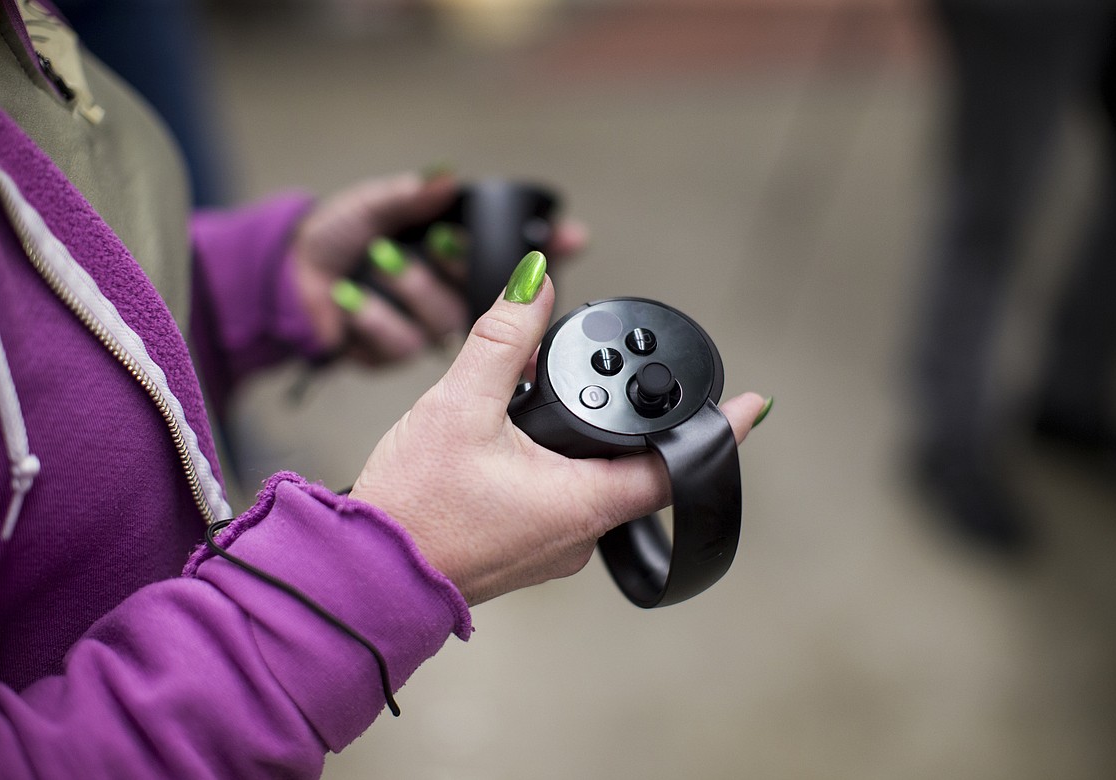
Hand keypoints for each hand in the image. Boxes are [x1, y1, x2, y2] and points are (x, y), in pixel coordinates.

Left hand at [290, 172, 588, 366]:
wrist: (280, 287)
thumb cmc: (325, 239)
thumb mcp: (368, 206)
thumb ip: (408, 195)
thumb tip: (447, 179)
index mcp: (446, 249)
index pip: (507, 250)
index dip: (544, 247)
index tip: (573, 237)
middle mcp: (444, 288)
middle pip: (481, 290)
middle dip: (454, 265)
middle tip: (437, 244)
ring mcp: (424, 325)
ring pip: (443, 317)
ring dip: (406, 286)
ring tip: (375, 263)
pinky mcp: (398, 354)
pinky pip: (404, 343)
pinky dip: (373, 317)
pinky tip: (348, 301)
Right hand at [349, 259, 765, 606]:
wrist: (362, 577)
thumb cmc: (412, 507)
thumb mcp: (458, 406)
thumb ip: (503, 340)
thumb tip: (535, 285)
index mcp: (582, 503)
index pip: (675, 466)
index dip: (717, 431)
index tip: (753, 403)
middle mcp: (579, 533)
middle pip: (635, 469)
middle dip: (630, 422)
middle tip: (624, 379)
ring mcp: (553, 547)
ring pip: (595, 483)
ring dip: (588, 444)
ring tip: (556, 402)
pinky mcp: (526, 547)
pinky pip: (562, 500)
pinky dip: (558, 465)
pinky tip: (520, 443)